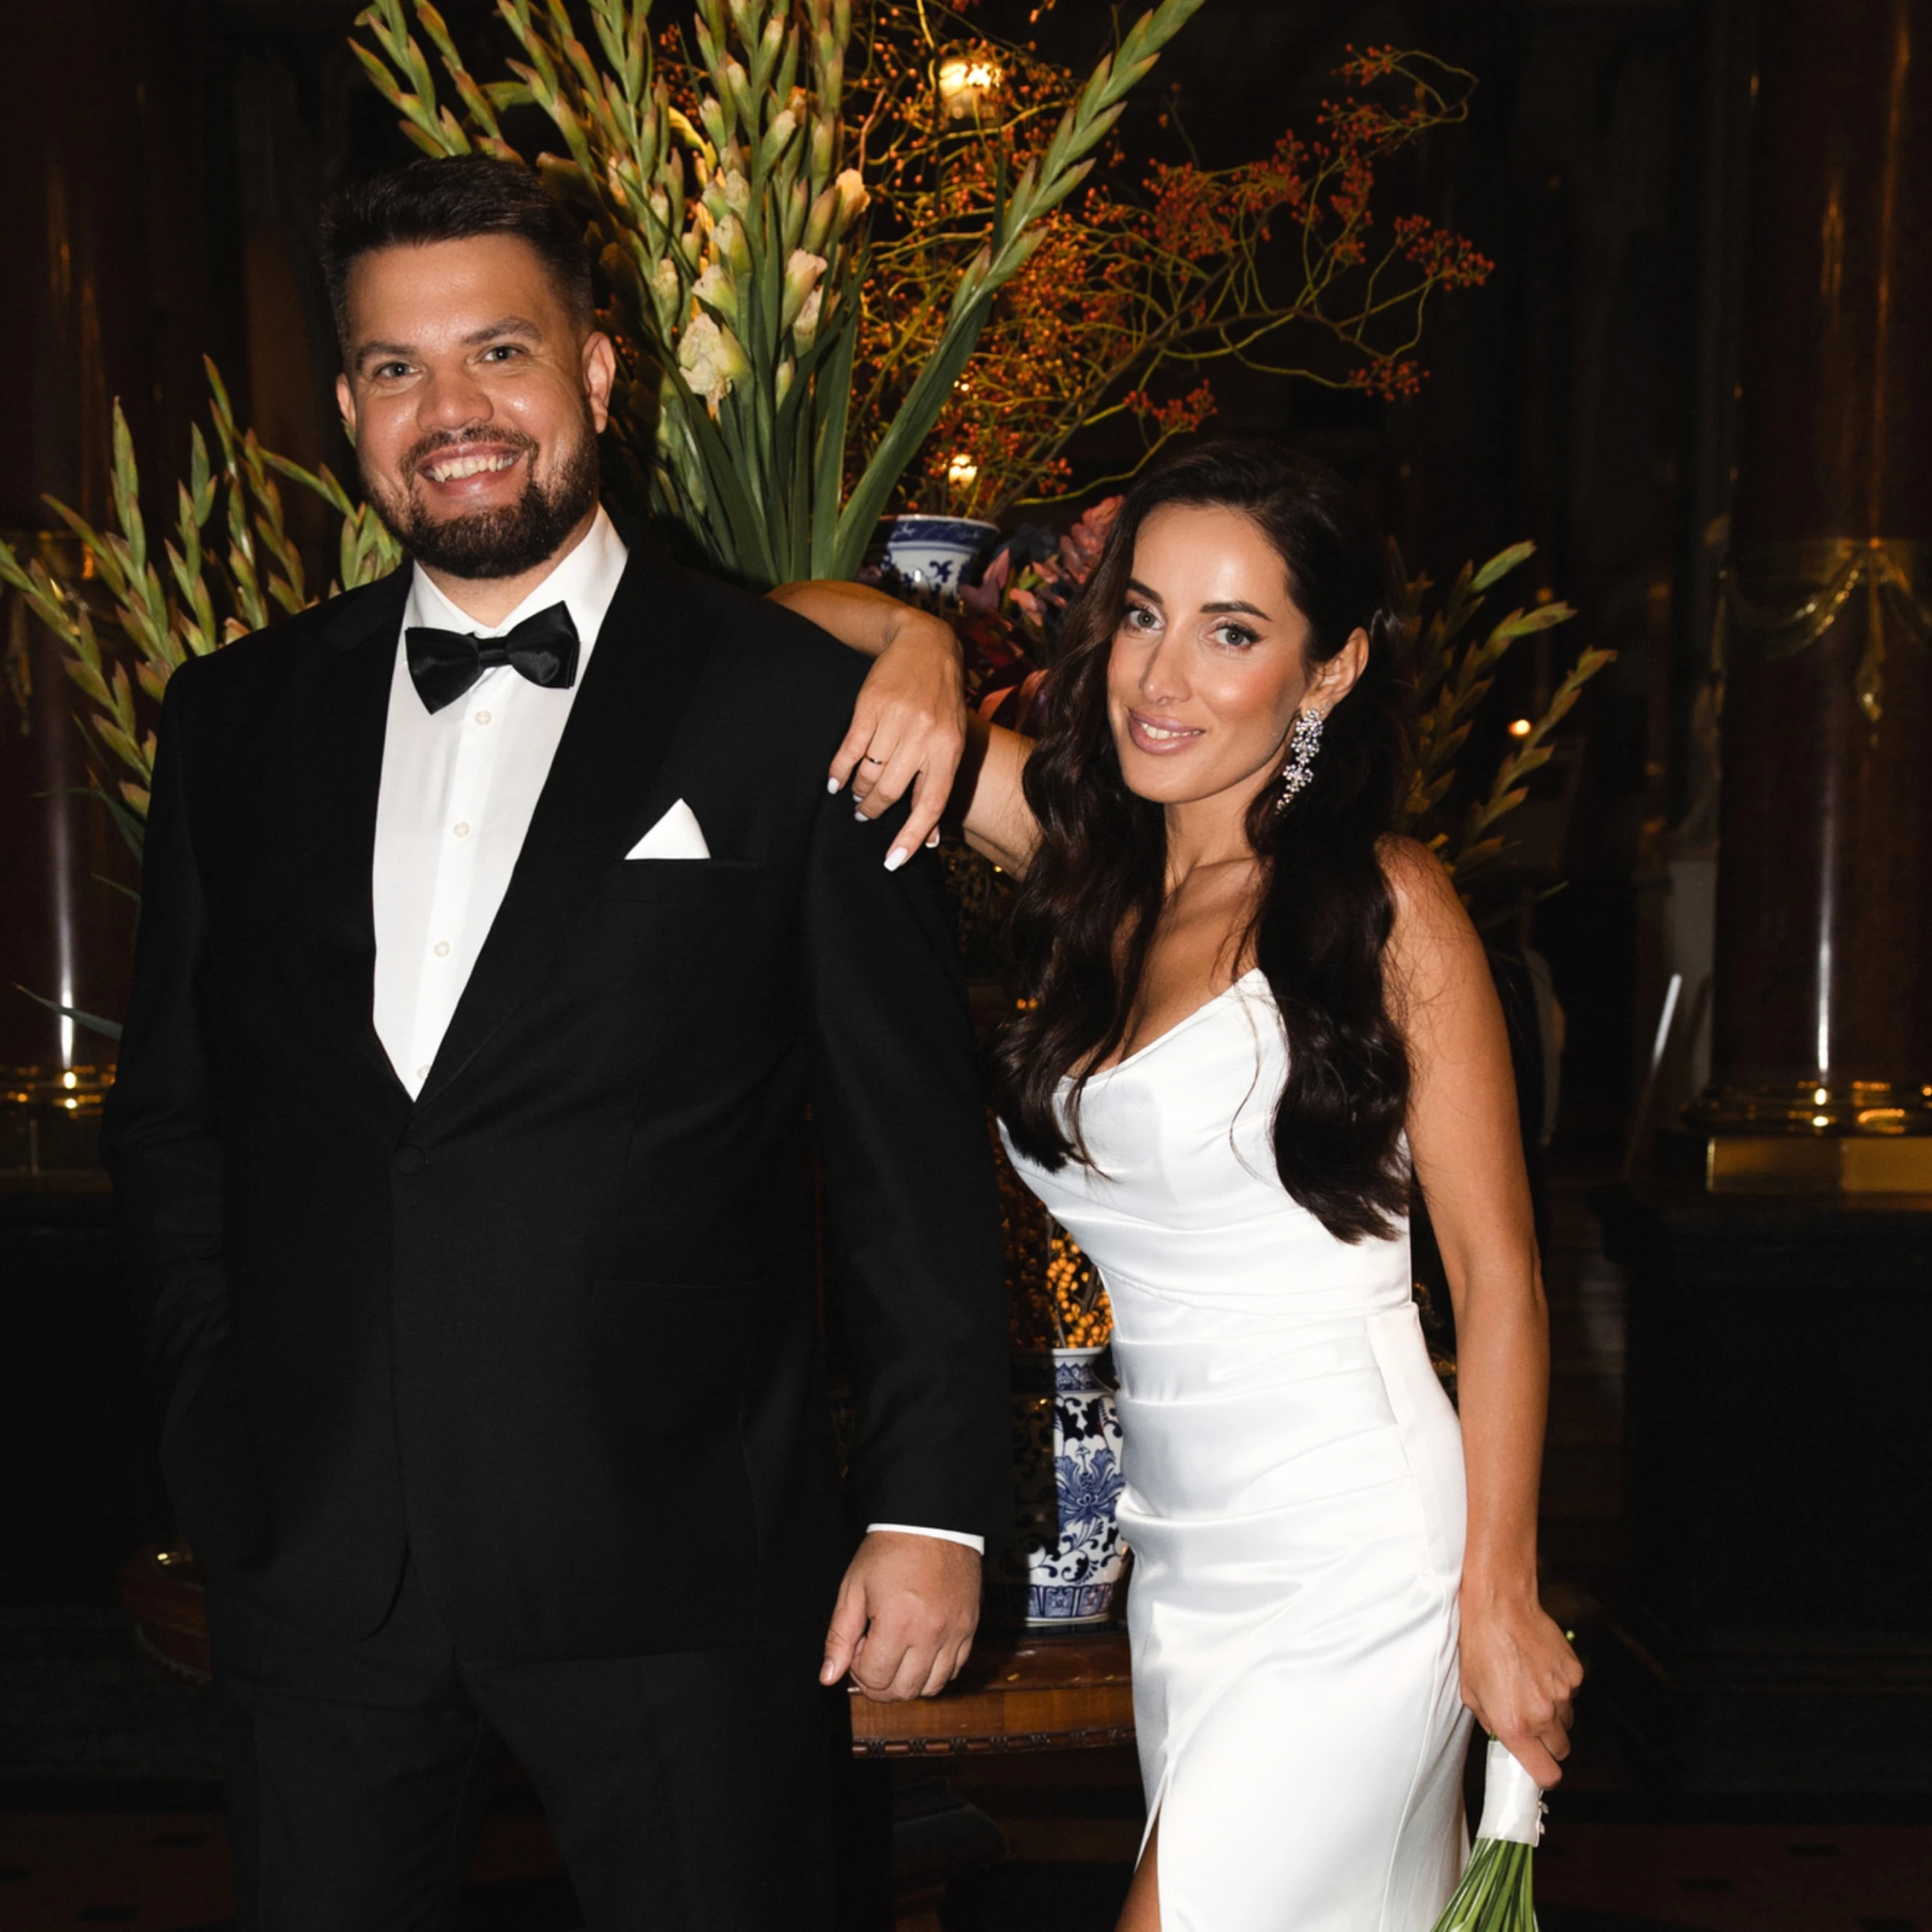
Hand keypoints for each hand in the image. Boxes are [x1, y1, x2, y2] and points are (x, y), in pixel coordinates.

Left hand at [820, 1531, 981, 1701]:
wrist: (932, 1520)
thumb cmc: (891, 1549)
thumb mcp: (854, 1587)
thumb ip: (839, 1636)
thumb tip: (828, 1676)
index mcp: (897, 1623)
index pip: (874, 1678)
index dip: (857, 1670)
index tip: (857, 1646)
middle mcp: (930, 1634)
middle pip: (902, 1691)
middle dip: (879, 1684)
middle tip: (872, 1655)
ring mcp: (955, 1633)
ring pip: (931, 1688)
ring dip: (907, 1682)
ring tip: (896, 1654)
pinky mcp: (970, 1627)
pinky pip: (954, 1670)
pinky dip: (934, 1671)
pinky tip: (919, 1649)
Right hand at [827, 615, 965, 868]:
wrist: (926, 644)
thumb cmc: (941, 701)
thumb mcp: (953, 740)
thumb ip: (938, 784)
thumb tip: (928, 840)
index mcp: (949, 750)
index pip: (930, 804)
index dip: (910, 836)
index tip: (892, 861)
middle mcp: (924, 738)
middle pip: (891, 792)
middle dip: (874, 810)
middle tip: (864, 814)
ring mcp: (896, 721)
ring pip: (868, 774)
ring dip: (858, 792)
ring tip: (855, 796)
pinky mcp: (869, 707)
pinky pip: (849, 751)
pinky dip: (839, 772)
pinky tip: (835, 781)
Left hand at [1458, 1583, 1582, 1787]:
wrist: (1499, 1606)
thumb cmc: (1479, 1645)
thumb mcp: (1471, 1693)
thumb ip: (1492, 1724)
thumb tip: (1505, 1739)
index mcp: (1515, 1725)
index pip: (1546, 1775)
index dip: (1541, 1774)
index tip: (1534, 1766)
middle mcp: (1543, 1715)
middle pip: (1561, 1751)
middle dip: (1547, 1744)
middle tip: (1530, 1724)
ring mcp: (1563, 1693)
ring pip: (1568, 1721)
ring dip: (1554, 1715)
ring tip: (1530, 1689)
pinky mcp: (1575, 1673)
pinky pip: (1572, 1693)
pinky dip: (1560, 1688)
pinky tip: (1539, 1669)